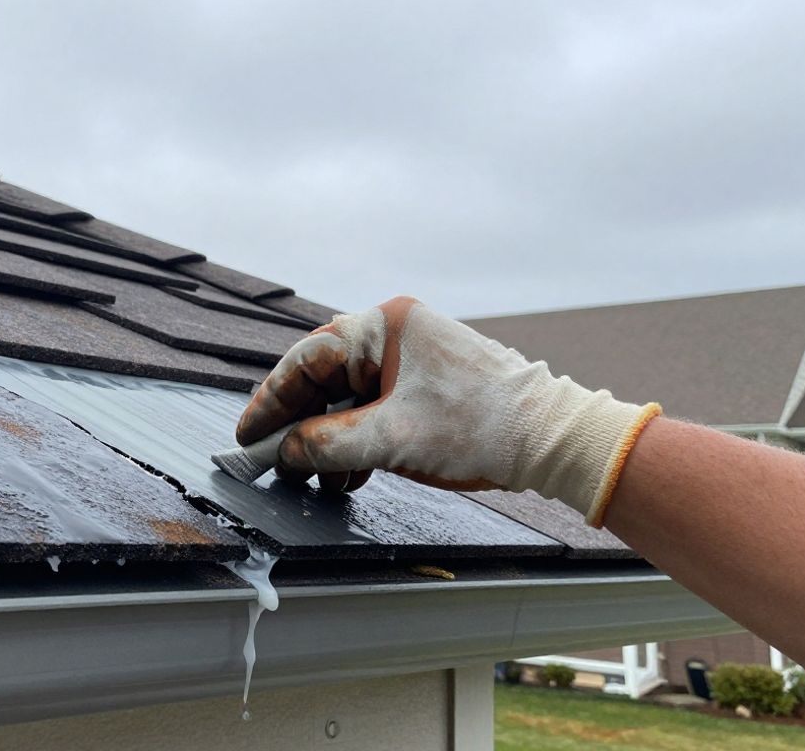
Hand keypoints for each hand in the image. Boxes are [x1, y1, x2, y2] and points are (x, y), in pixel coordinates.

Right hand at [236, 297, 660, 524]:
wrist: (555, 440)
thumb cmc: (483, 426)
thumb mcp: (390, 440)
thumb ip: (327, 444)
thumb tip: (286, 453)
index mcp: (384, 325)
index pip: (307, 359)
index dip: (272, 400)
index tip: (249, 434)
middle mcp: (396, 333)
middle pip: (326, 377)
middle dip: (301, 424)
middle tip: (275, 458)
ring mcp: (413, 357)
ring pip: (350, 396)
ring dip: (330, 439)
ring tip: (320, 479)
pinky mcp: (427, 383)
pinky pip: (375, 407)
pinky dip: (358, 439)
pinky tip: (351, 473)